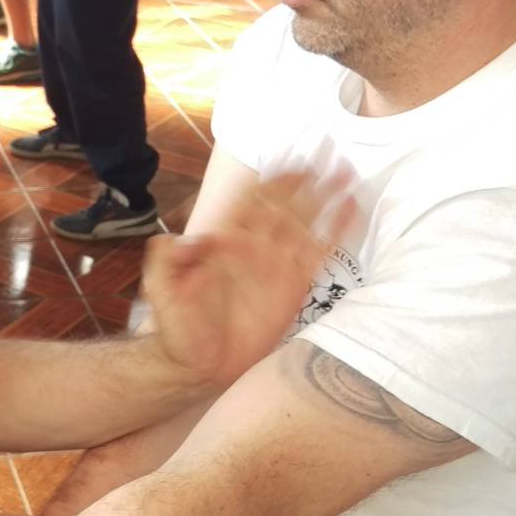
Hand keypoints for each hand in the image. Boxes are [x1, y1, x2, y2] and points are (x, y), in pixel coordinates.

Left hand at [142, 167, 356, 386]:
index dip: (270, 178)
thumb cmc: (178, 325)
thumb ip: (167, 261)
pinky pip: (318, 252)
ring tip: (348, 172)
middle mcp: (253, 245)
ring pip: (305, 221)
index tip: (291, 156)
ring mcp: (276, 263)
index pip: (250, 199)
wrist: (199, 364)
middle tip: (330, 151)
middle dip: (306, 178)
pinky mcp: (294, 285)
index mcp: (225, 238)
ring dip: (325, 196)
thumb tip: (176, 238)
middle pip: (284, 202)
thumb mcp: (162, 289)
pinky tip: (352, 209)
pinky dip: (335, 231)